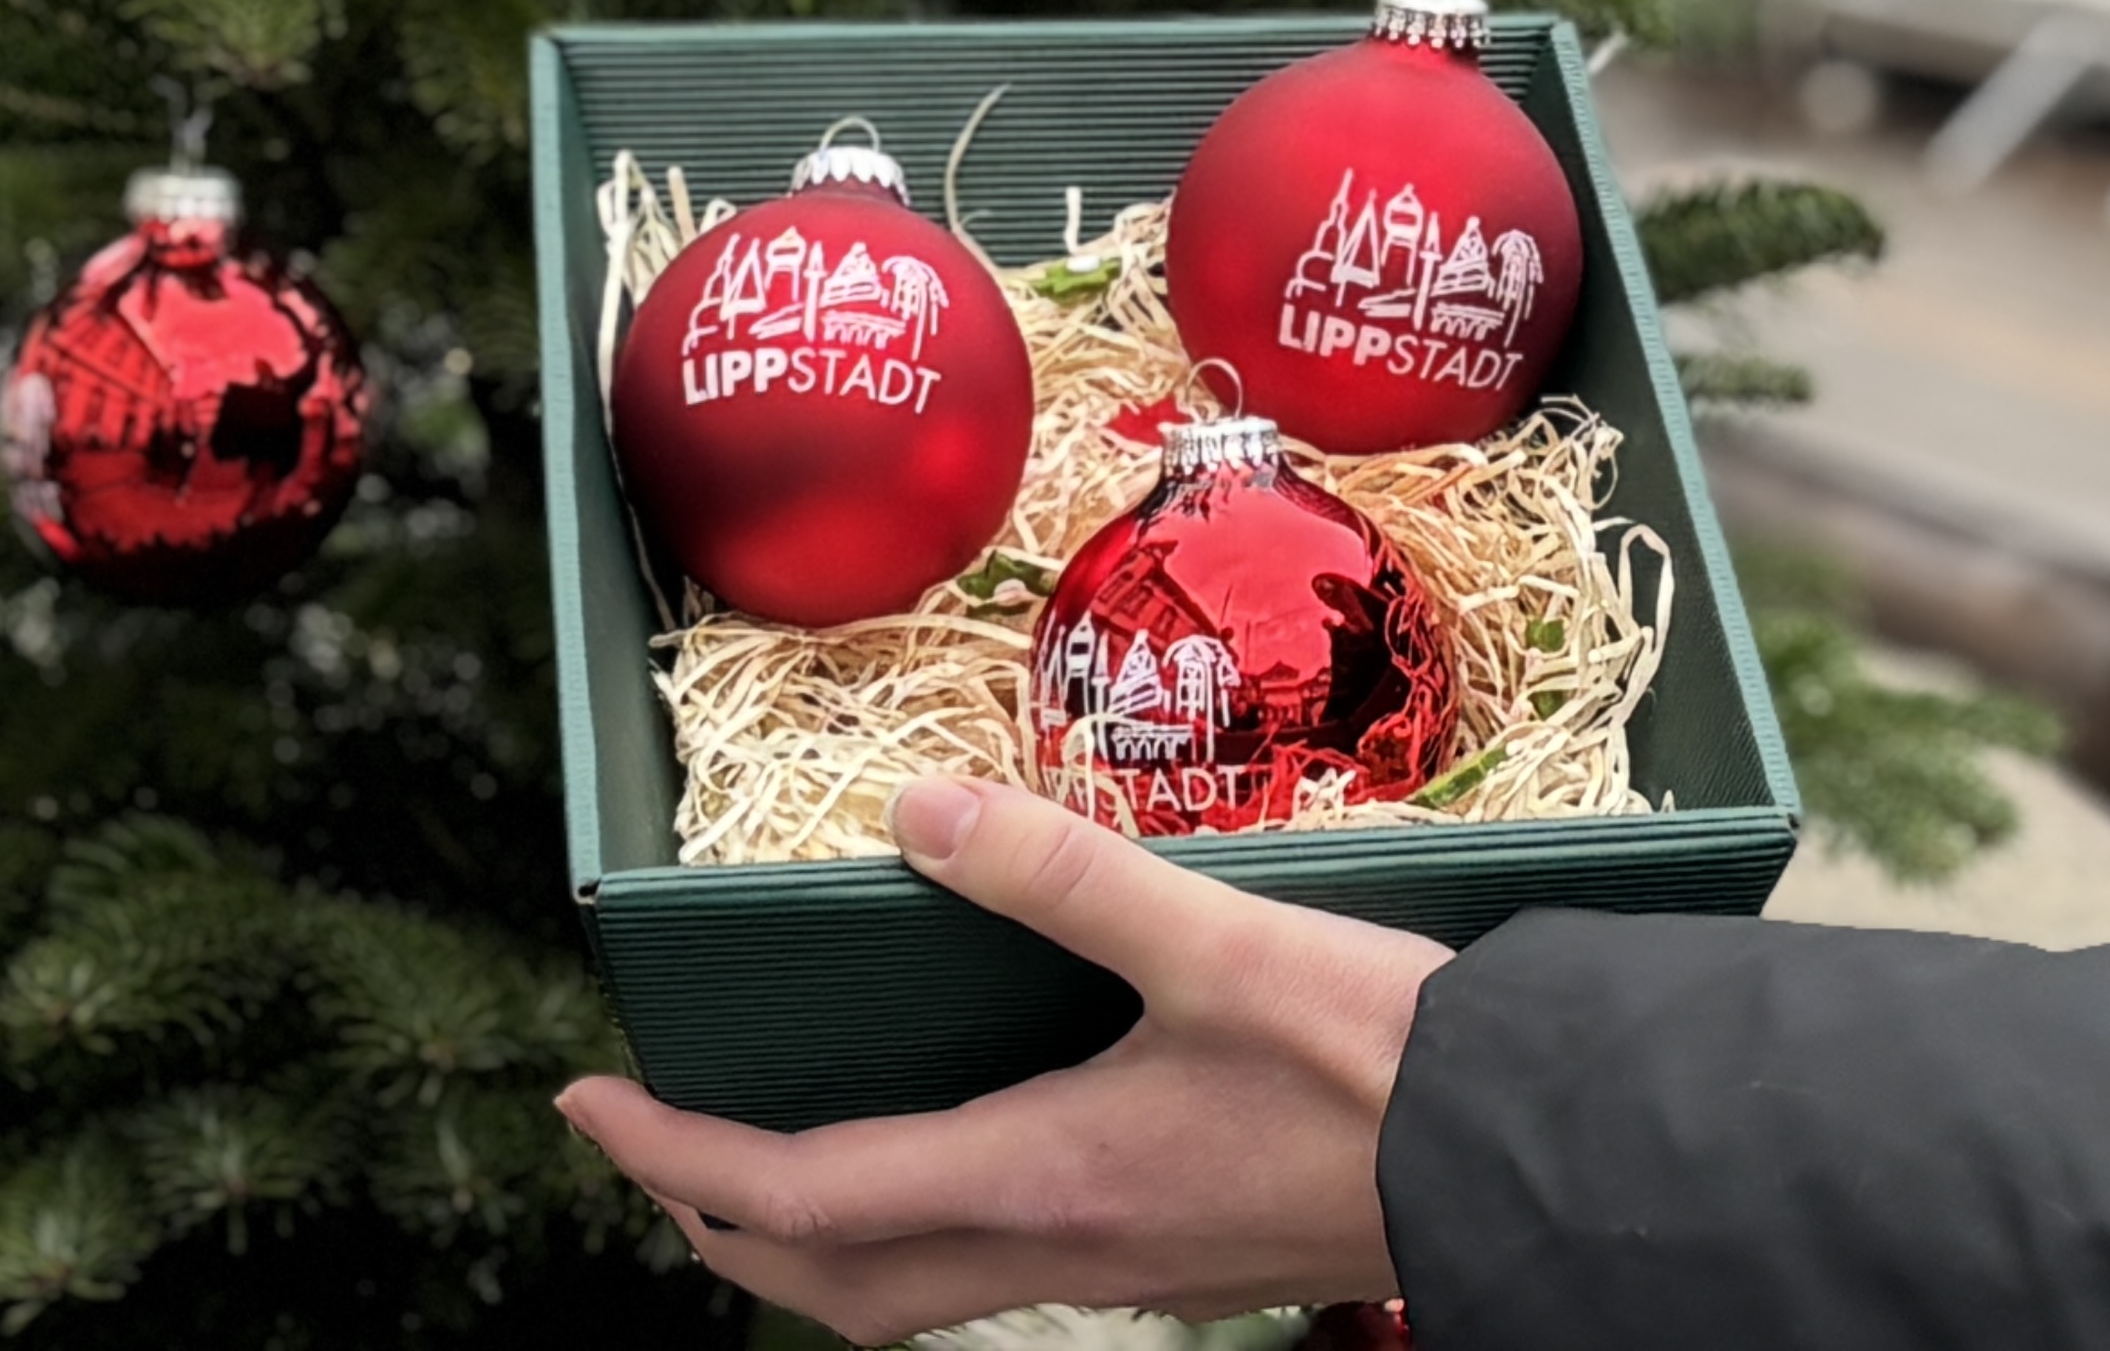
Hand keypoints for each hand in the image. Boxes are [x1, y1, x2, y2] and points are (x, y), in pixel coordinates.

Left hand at [554, 774, 1441, 1342]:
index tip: (587, 1099)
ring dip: (812, 1241)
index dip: (673, 1156)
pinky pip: (993, 1272)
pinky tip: (949, 1146)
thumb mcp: (1216, 938)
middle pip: (833, 1285)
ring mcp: (1119, 1270)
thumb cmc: (1380, 1060)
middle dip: (716, 1224)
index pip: (800, 1196)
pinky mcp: (1171, 1260)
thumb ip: (1060, 871)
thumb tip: (911, 815)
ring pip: (913, 1295)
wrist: (1522, 1163)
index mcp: (1043, 1175)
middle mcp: (1061, 1249)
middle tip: (649, 1140)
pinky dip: (916, 1227)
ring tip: (764, 1150)